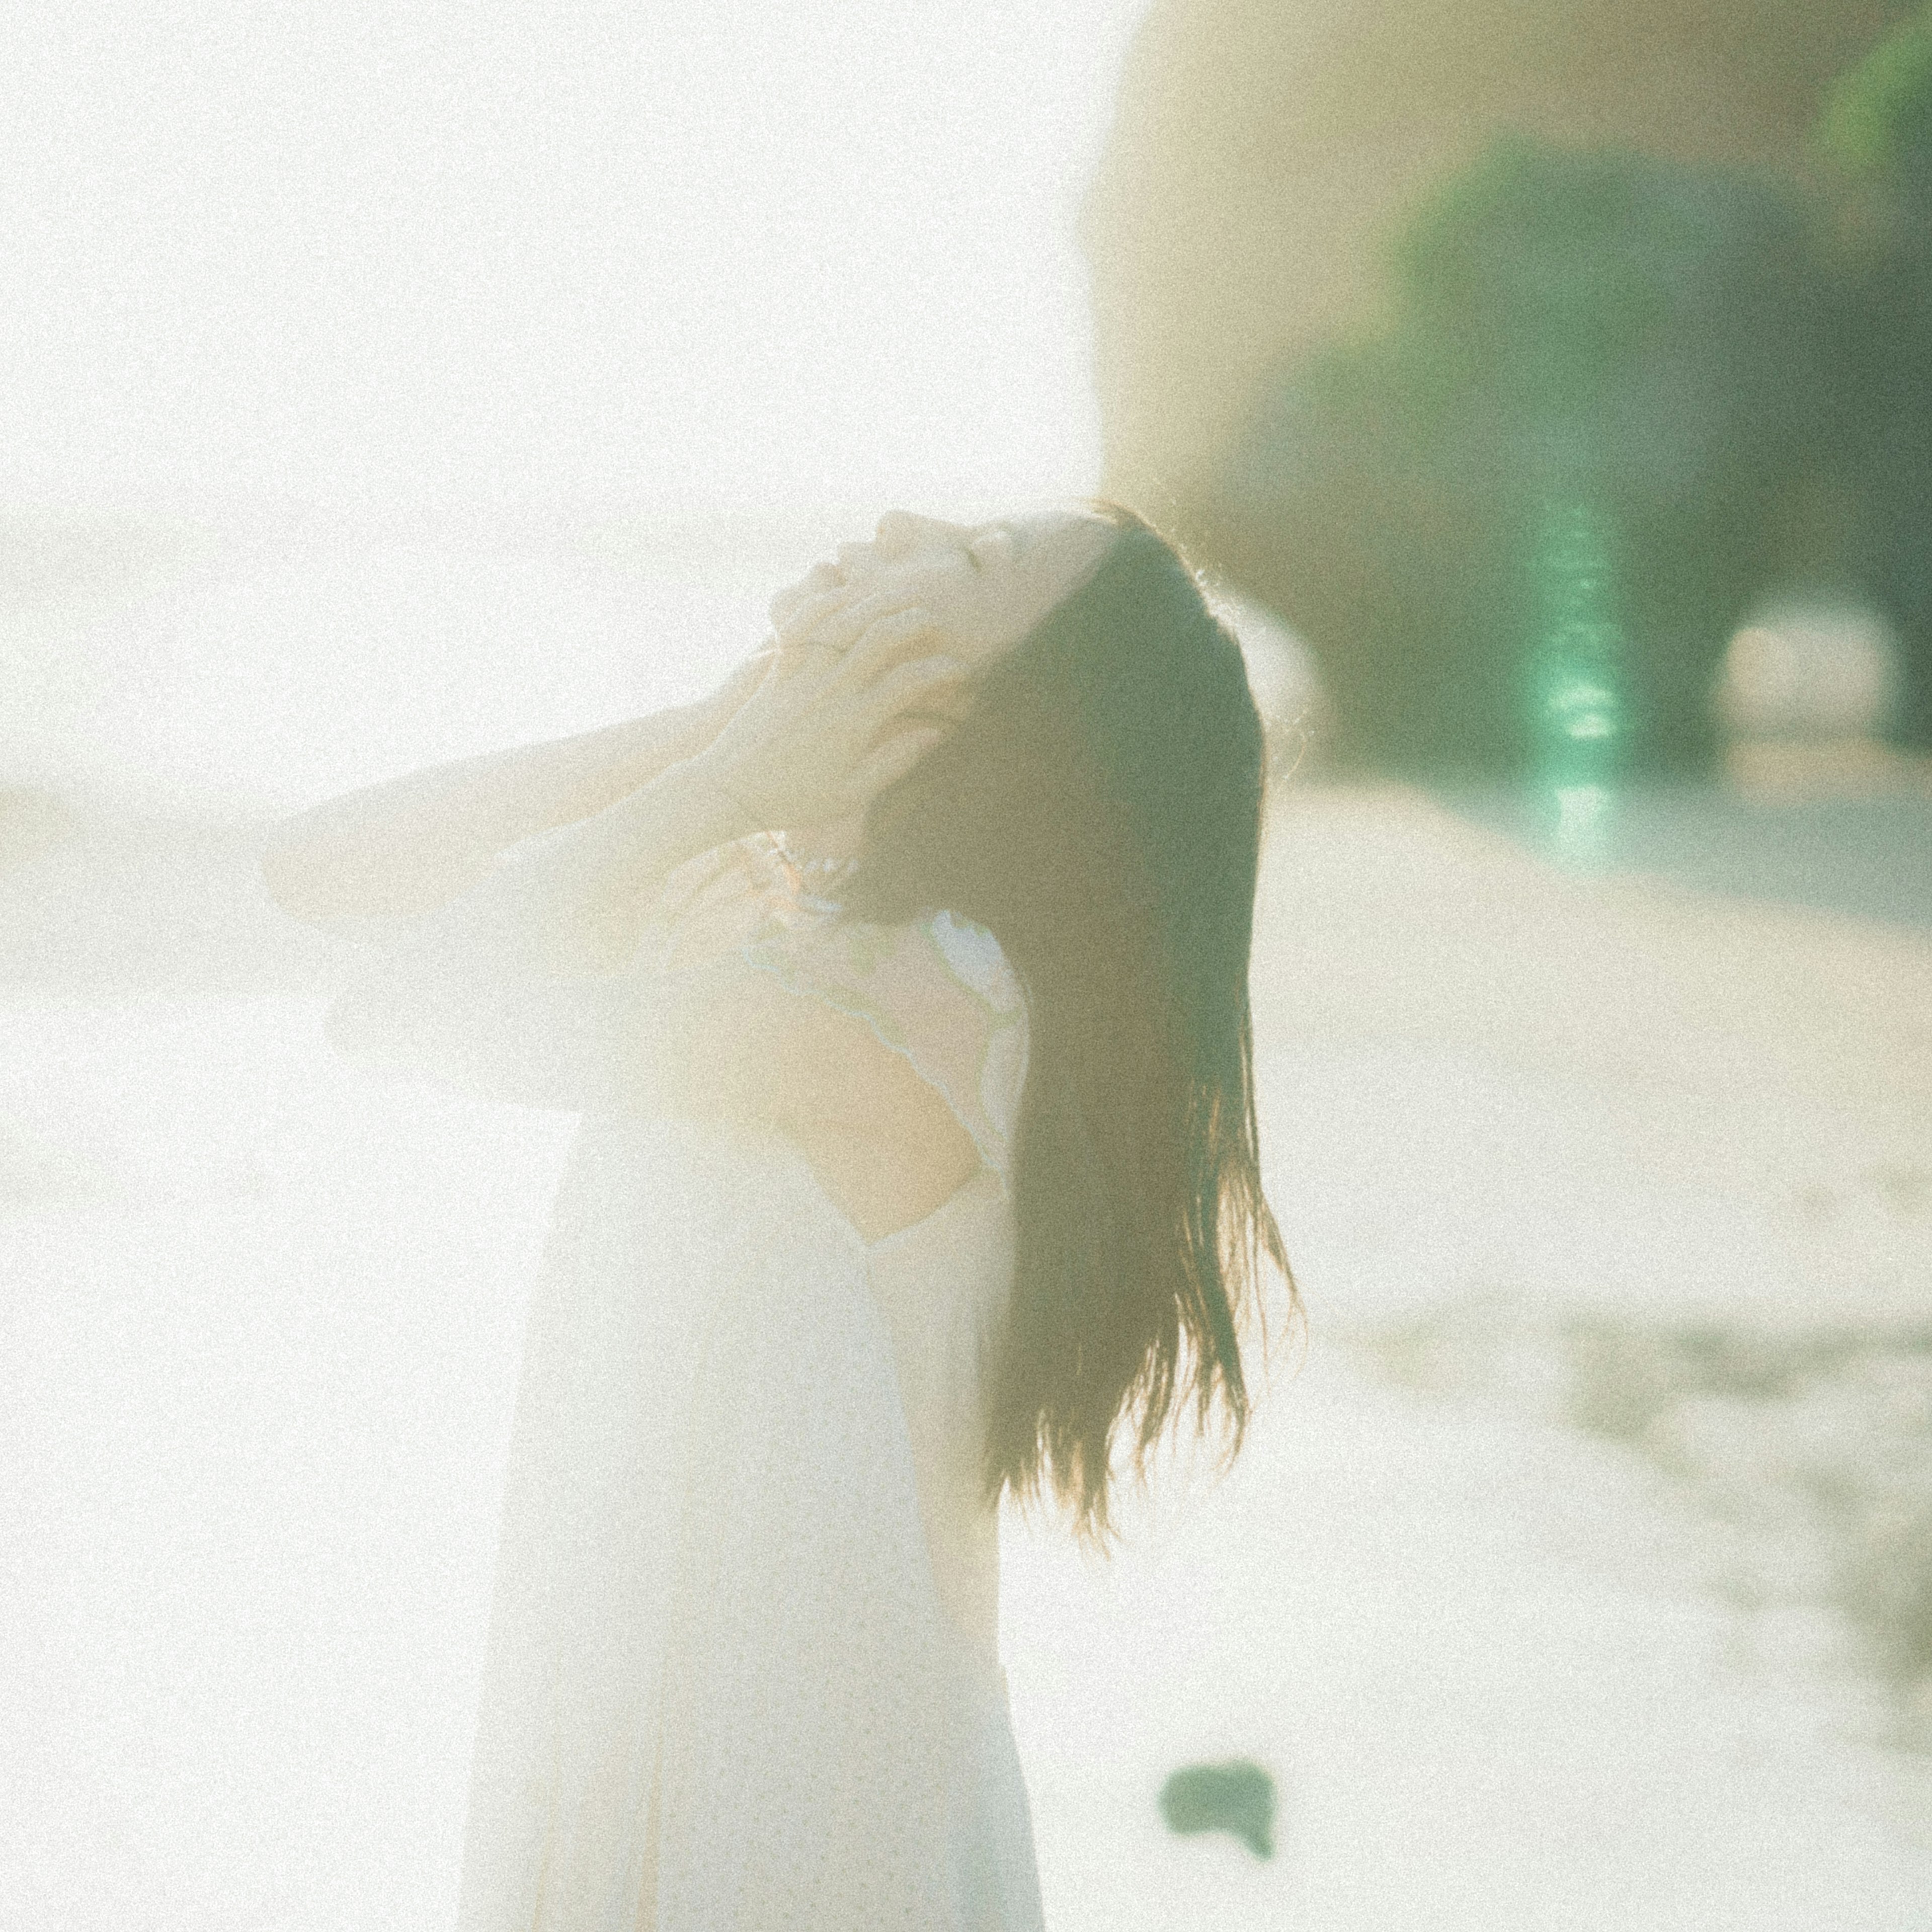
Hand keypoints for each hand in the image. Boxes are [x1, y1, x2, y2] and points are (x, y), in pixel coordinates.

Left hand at [691, 606, 966, 831]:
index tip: (960, 672)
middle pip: (881, 635)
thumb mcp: (851, 794)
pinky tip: (847, 598)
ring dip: (876, 602)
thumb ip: (895, 762)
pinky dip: (826, 603)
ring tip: (899, 600)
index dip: (944, 670)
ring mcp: (801, 674)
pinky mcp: (778, 666)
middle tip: (935, 623)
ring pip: (844, 619)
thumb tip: (937, 733)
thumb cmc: (794, 798)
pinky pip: (803, 623)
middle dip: (915, 621)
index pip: (911, 681)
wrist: (730, 790)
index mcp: (854, 724)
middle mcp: (830, 691)